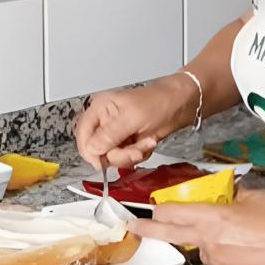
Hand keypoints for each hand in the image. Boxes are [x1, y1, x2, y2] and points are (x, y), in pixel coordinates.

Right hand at [74, 77, 192, 170]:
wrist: (181, 104)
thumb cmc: (158, 102)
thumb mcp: (132, 118)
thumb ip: (109, 135)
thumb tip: (92, 149)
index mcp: (99, 109)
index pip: (83, 135)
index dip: (90, 151)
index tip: (102, 163)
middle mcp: (104, 121)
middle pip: (97, 149)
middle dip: (118, 154)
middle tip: (135, 150)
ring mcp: (116, 133)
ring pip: (112, 156)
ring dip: (131, 155)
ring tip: (145, 143)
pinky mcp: (128, 141)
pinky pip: (126, 157)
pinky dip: (138, 155)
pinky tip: (148, 143)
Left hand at [128, 190, 264, 264]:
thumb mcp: (255, 198)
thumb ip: (235, 196)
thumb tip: (230, 194)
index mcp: (211, 218)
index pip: (173, 212)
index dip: (158, 211)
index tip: (147, 211)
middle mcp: (208, 241)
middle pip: (170, 233)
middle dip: (149, 230)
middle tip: (134, 227)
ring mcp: (217, 262)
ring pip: (203, 249)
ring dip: (209, 242)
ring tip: (238, 237)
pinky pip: (220, 262)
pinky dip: (227, 256)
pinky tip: (246, 251)